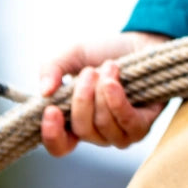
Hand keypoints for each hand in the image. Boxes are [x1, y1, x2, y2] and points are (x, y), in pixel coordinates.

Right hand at [39, 31, 169, 156]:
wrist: (141, 40)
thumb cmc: (106, 52)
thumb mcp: (74, 55)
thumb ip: (52, 68)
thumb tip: (44, 92)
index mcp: (77, 122)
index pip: (60, 147)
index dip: (52, 135)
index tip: (51, 109)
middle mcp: (98, 133)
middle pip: (82, 130)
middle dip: (82, 98)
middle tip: (89, 72)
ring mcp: (121, 133)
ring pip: (103, 125)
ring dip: (102, 91)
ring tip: (110, 66)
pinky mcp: (143, 125)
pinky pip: (126, 122)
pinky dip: (116, 100)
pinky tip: (113, 81)